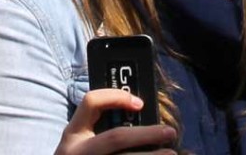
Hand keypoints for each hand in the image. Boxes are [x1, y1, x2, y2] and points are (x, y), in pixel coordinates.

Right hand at [54, 89, 176, 154]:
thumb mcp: (80, 142)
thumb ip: (99, 128)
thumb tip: (139, 115)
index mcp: (73, 135)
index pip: (90, 102)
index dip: (115, 97)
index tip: (140, 103)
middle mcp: (78, 152)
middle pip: (116, 138)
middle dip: (146, 134)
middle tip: (170, 132)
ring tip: (172, 153)